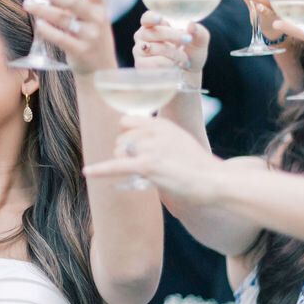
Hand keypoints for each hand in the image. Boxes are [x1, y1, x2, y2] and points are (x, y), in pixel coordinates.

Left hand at [21, 0, 116, 73]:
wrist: (100, 69)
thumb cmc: (89, 37)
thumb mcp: (90, 18)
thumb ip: (72, 6)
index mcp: (100, 6)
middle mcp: (98, 18)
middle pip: (72, 1)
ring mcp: (91, 36)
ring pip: (63, 19)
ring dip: (42, 10)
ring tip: (27, 4)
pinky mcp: (81, 51)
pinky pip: (61, 38)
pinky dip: (48, 30)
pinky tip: (38, 23)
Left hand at [83, 115, 223, 204]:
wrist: (217, 181)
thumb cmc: (198, 167)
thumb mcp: (178, 142)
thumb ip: (157, 140)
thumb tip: (131, 147)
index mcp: (161, 124)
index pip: (127, 121)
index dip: (126, 136)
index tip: (129, 149)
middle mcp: (155, 131)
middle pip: (120, 139)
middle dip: (125, 155)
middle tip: (144, 169)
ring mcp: (152, 147)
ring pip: (119, 152)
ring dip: (125, 165)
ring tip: (146, 175)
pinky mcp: (149, 165)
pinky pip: (116, 166)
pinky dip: (100, 170)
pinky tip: (87, 172)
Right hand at [134, 12, 209, 88]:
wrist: (187, 76)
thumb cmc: (190, 54)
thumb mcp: (199, 43)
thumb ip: (198, 32)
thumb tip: (192, 25)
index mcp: (155, 25)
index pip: (147, 18)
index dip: (151, 18)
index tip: (159, 19)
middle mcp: (143, 36)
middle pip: (154, 32)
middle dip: (173, 36)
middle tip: (188, 39)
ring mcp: (139, 50)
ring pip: (155, 48)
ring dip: (174, 54)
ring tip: (184, 59)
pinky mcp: (140, 64)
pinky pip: (154, 62)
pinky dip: (168, 65)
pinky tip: (174, 66)